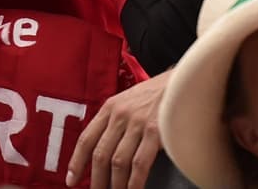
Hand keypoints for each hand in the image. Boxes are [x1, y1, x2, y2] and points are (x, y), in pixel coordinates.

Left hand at [66, 71, 169, 188]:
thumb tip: (104, 150)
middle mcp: (120, 115)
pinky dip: (134, 183)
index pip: (86, 138)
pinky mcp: (156, 132)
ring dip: (114, 185)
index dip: (76, 162)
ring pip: (118, 162)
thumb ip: (115, 121)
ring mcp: (137, 123)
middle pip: (100, 154)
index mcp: (110, 107)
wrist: (186, 79)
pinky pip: (139, 164)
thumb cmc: (157, 94)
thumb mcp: (129, 101)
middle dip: (96, 180)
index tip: (71, 180)